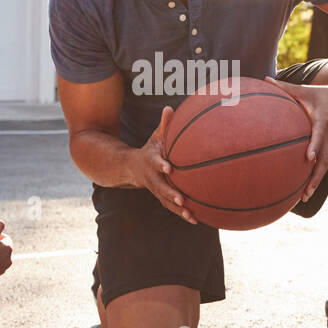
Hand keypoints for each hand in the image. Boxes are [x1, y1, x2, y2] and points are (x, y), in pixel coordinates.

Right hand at [129, 105, 196, 223]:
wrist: (132, 168)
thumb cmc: (150, 149)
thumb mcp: (154, 137)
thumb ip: (163, 125)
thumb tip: (169, 107)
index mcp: (151, 161)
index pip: (156, 163)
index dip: (161, 165)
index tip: (169, 168)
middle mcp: (152, 177)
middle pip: (160, 187)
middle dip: (170, 194)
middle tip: (180, 199)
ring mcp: (155, 189)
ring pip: (165, 201)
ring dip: (177, 209)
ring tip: (190, 214)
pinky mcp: (161, 197)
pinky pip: (171, 207)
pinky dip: (182, 214)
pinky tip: (195, 220)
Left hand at [264, 76, 327, 200]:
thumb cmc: (324, 94)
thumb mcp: (306, 90)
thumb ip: (285, 87)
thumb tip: (265, 79)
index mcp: (324, 120)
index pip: (320, 136)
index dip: (315, 146)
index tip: (308, 158)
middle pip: (324, 160)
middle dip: (315, 177)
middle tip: (304, 192)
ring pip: (325, 166)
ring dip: (315, 182)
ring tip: (304, 197)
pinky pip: (325, 164)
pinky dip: (317, 176)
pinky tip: (307, 188)